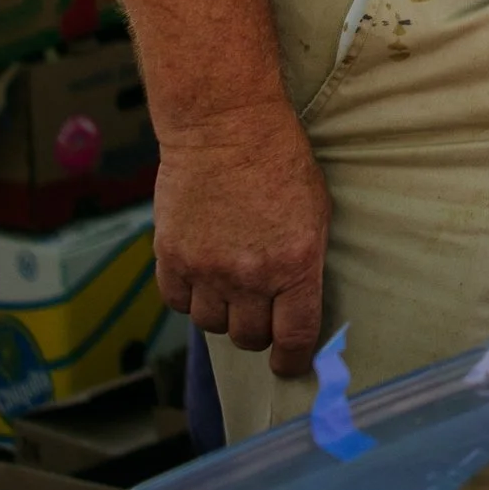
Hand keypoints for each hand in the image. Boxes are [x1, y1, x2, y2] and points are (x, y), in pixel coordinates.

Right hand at [151, 107, 330, 380]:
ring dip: (223, 314)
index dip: (292, 360)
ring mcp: (208, 268)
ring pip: (212, 325)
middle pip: (250, 337)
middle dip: (258, 332)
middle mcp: (251, 275)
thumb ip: (305, 264)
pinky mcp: (172, 255)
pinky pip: (178, 302)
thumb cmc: (280, 161)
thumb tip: (298, 310)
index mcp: (296, 264)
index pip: (295, 338)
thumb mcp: (316, 213)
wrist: (225, 124)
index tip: (288, 364)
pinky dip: (189, 297)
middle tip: (259, 314)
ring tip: (228, 287)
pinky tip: (200, 277)